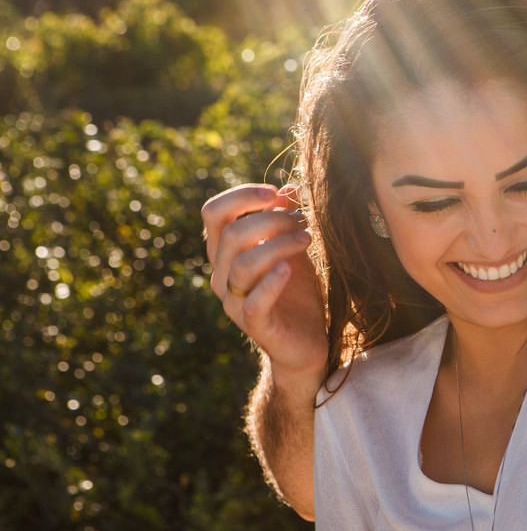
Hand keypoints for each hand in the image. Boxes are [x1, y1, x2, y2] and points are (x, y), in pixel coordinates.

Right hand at [202, 184, 326, 387]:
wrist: (306, 342)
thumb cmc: (296, 293)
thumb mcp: (293, 250)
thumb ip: (285, 221)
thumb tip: (288, 187)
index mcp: (225, 253)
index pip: (214, 213)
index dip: (241, 196)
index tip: (276, 193)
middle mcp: (222, 275)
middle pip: (231, 234)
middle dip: (271, 220)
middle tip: (303, 221)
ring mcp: (234, 302)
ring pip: (242, 264)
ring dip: (279, 245)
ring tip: (308, 238)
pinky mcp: (253, 325)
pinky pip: (253, 301)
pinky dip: (271, 282)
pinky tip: (290, 269)